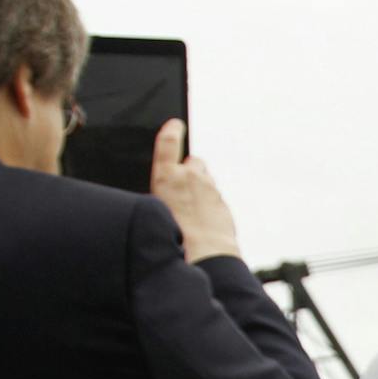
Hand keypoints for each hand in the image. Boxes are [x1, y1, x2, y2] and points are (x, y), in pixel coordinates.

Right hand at [149, 118, 242, 263]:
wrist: (204, 253)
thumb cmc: (174, 236)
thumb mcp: (155, 208)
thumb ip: (165, 191)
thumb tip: (170, 190)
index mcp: (167, 177)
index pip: (169, 142)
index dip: (172, 131)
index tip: (175, 125)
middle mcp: (191, 177)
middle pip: (193, 162)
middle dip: (189, 170)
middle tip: (182, 190)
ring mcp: (210, 189)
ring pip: (205, 179)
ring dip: (200, 187)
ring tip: (191, 208)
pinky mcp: (222, 202)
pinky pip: (214, 196)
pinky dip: (209, 202)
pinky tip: (201, 219)